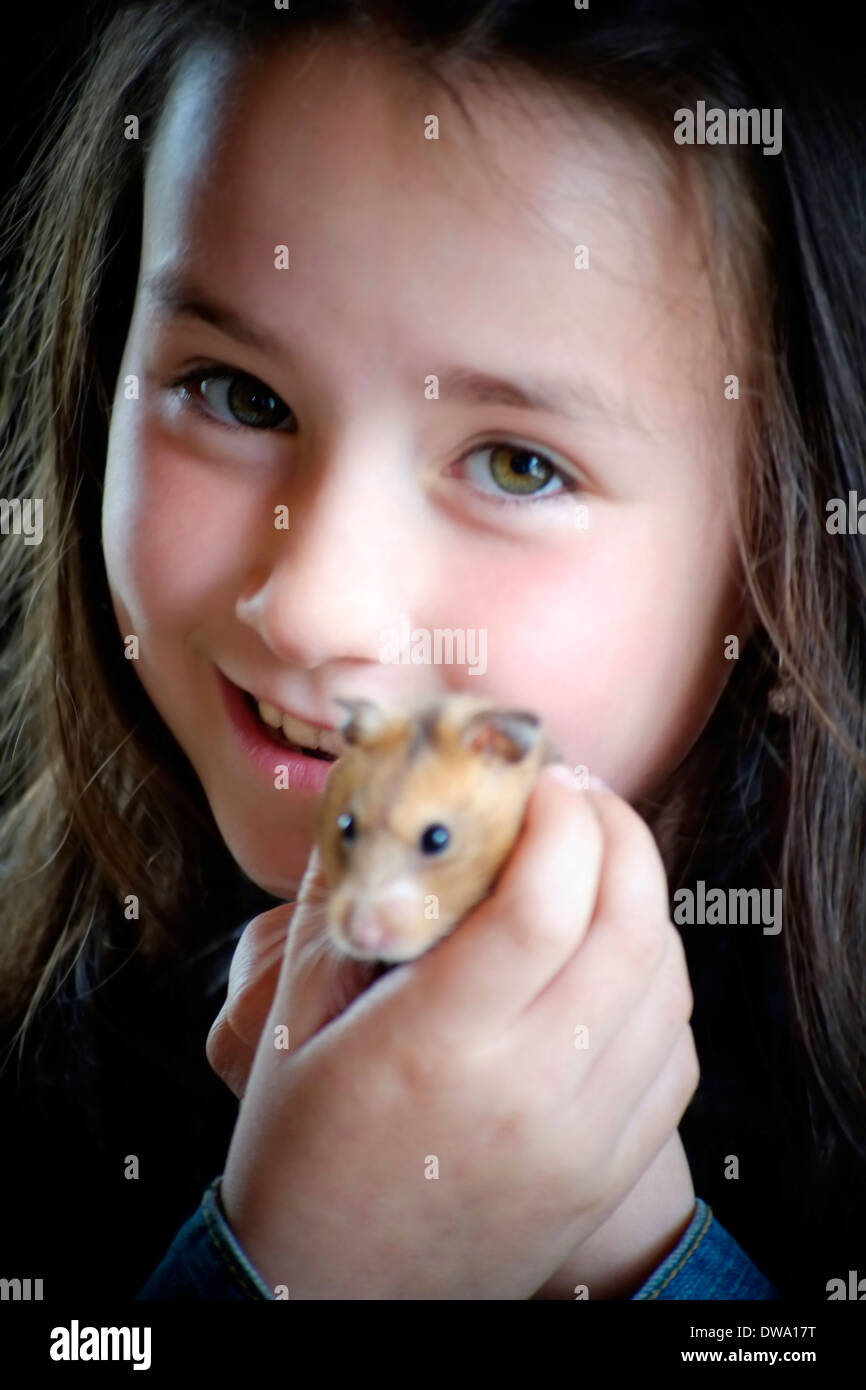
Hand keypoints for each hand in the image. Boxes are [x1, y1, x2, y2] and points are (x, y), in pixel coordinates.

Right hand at [211, 769, 698, 1298]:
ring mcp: (582, 1138)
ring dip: (645, 903)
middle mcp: (530, 1091)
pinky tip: (614, 959)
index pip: (543, 902)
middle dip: (619, 835)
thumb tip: (374, 815)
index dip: (559, 818)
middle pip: (627, 929)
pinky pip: (675, 1055)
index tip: (539, 778)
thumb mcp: (289, 1030)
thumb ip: (339, 915)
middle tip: (581, 798)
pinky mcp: (606, 1170)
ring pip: (666, 986)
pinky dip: (660, 985)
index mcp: (437, 1046)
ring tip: (598, 866)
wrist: (329, 1299)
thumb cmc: (297, 1158)